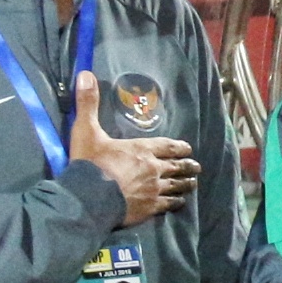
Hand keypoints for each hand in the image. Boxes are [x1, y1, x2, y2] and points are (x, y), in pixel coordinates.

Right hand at [68, 70, 199, 226]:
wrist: (88, 197)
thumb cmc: (89, 163)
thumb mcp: (86, 130)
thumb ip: (87, 103)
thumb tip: (85, 74)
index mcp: (141, 149)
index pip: (167, 145)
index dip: (179, 147)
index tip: (188, 148)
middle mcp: (153, 168)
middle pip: (176, 166)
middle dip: (187, 165)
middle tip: (196, 167)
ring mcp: (153, 189)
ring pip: (176, 186)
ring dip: (186, 184)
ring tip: (193, 184)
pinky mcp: (149, 208)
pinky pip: (168, 205)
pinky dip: (176, 203)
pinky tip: (179, 203)